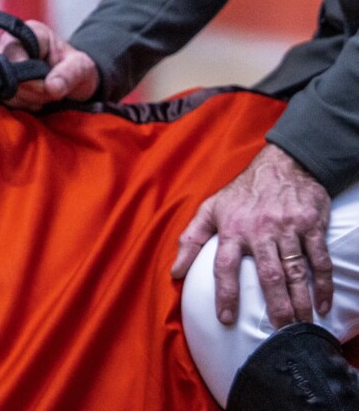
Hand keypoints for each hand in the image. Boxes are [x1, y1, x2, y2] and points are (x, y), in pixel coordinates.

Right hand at [0, 20, 98, 110]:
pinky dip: (14, 104)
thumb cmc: (77, 68)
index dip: (26, 74)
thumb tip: (50, 87)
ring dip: (21, 99)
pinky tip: (30, 103)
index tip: (46, 88)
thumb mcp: (82, 68)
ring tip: (42, 98)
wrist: (73, 80)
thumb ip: (68, 75)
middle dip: (26, 90)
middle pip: (1, 70)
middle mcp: (9, 44)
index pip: (12, 51)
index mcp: (30, 32)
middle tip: (49, 94)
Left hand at [171, 143, 333, 326]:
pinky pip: (319, 259)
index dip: (224, 294)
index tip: (226, 319)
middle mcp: (260, 230)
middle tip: (278, 332)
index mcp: (232, 228)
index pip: (223, 266)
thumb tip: (174, 272)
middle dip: (274, 306)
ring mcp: (288, 228)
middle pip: (267, 275)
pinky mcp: (311, 226)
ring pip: (295, 271)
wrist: (283, 164)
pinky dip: (322, 284)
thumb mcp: (210, 209)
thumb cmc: (242, 192)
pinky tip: (322, 304)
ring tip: (300, 325)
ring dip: (300, 300)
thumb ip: (190, 240)